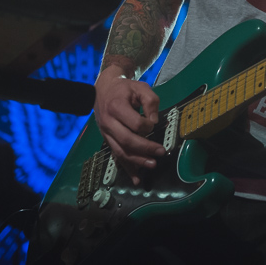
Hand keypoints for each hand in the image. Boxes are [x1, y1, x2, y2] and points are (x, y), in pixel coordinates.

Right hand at [93, 65, 166, 184]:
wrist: (104, 89)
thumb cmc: (125, 89)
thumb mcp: (140, 87)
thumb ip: (150, 101)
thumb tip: (153, 122)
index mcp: (116, 106)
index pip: (135, 123)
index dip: (148, 126)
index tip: (154, 124)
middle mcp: (108, 122)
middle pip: (127, 140)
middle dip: (145, 149)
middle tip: (161, 152)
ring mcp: (106, 133)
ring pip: (121, 152)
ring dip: (137, 161)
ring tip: (152, 165)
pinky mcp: (107, 140)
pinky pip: (116, 156)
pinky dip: (127, 169)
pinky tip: (136, 178)